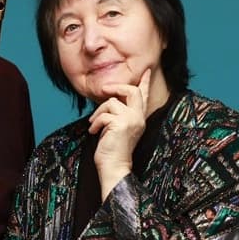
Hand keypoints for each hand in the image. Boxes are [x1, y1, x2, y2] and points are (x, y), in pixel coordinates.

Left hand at [88, 68, 150, 199]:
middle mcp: (138, 118)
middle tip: (104, 89)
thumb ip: (117, 115)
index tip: (145, 71)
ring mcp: (132, 121)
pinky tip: (93, 132)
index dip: (144, 82)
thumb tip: (110, 101)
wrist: (114, 167)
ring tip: (94, 125)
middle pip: (133, 91)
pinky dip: (95, 123)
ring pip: (112, 102)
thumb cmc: (112, 151)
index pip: (144, 97)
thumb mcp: (116, 129)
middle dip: (117, 87)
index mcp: (139, 119)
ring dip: (98, 113)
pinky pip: (103, 115)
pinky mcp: (121, 124)